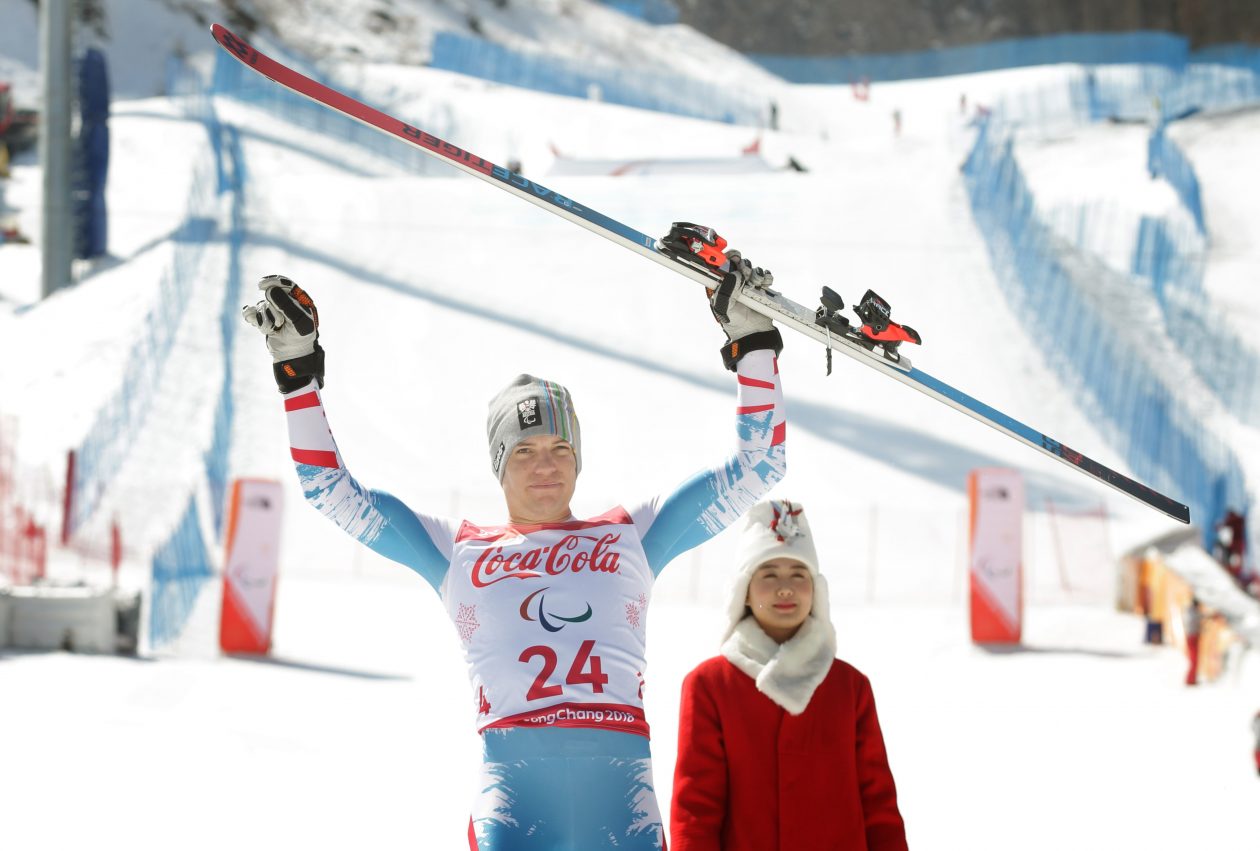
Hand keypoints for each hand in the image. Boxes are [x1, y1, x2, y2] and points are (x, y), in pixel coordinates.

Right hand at [242, 275, 324, 391]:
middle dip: (272, 310)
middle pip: (270, 296)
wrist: (291, 355)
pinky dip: (252, 318)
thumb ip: (286, 306)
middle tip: (279, 323)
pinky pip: (251, 312)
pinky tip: (257, 324)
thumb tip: (269, 291)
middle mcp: (286, 302)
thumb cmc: (300, 338)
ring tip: (275, 329)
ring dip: (265, 320)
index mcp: (299, 299)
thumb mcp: (299, 322)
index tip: (261, 285)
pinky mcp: (263, 318)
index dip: (273, 282)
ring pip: (261, 305)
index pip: (285, 284)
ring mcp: (273, 309)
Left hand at [708, 250, 774, 337]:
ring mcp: (749, 285)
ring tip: (756, 283)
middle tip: (746, 274)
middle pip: (740, 262)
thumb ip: (725, 289)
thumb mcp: (722, 307)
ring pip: (753, 268)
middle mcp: (735, 282)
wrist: (752, 333)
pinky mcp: (762, 288)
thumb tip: (736, 274)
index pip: (722, 264)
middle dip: (744, 265)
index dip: (727, 257)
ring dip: (756, 272)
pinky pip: (766, 275)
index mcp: (722, 284)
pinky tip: (764, 284)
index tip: (733, 256)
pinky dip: (766, 277)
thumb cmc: (733, 322)